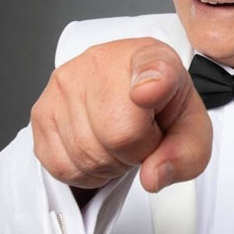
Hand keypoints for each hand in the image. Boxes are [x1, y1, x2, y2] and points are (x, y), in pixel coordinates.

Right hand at [31, 37, 211, 192]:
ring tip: (119, 141)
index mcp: (152, 58)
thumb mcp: (192, 131)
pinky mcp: (42, 109)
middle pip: (119, 134)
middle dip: (135, 152)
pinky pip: (62, 165)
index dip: (152, 82)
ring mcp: (66, 83)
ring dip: (109, 164)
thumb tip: (153, 175)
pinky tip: (97, 148)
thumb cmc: (162, 107)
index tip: (148, 92)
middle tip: (140, 137)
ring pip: (87, 155)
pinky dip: (83, 171)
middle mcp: (103, 62)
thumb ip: (184, 155)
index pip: (152, 68)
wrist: (134, 92)